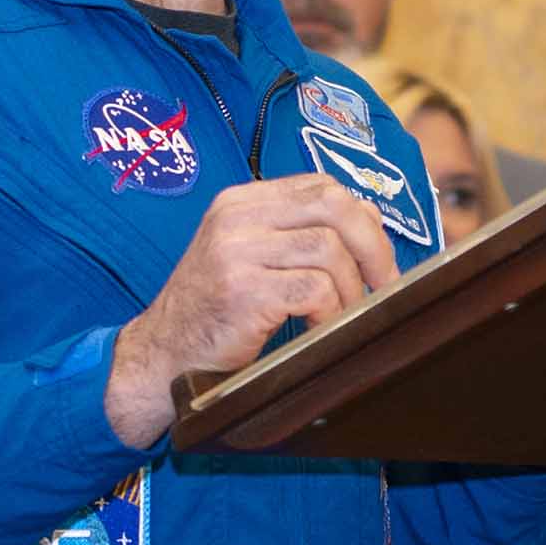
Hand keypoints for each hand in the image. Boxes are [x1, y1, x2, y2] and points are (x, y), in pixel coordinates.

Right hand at [105, 179, 398, 442]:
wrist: (161, 357)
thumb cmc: (213, 313)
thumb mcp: (247, 257)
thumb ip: (294, 234)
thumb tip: (370, 223)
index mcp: (240, 201)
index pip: (321, 187)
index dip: (364, 220)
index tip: (378, 259)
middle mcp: (236, 216)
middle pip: (334, 206)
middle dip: (373, 247)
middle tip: (384, 286)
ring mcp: (236, 251)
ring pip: (330, 251)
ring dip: (351, 291)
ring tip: (342, 318)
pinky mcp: (243, 290)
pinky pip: (315, 289)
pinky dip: (330, 313)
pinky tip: (317, 329)